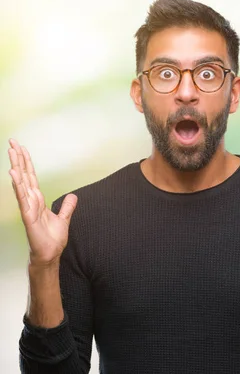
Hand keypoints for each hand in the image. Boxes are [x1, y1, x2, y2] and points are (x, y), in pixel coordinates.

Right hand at [8, 139, 77, 266]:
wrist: (50, 254)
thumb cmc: (52, 238)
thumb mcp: (64, 218)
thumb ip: (67, 207)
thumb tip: (73, 196)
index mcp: (38, 200)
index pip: (31, 177)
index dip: (27, 162)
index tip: (21, 148)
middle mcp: (31, 201)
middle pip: (24, 176)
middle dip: (18, 159)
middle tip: (12, 142)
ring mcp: (28, 208)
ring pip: (21, 183)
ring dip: (16, 167)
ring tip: (11, 152)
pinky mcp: (28, 216)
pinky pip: (23, 199)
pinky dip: (18, 186)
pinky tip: (14, 174)